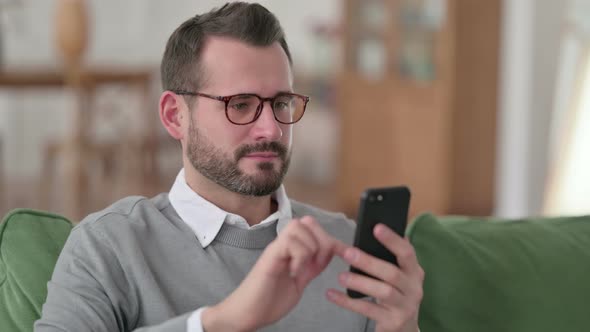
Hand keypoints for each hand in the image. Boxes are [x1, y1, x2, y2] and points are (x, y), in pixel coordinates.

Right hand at [202, 216, 345, 331]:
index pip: (314, 228)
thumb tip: (329, 252)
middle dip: (321, 240)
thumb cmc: (270, 300)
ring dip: (309, 248)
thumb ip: (311, 266)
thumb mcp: (300, 280)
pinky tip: (293, 273)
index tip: (338, 257)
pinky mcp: (270, 256)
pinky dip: (299, 257)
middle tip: (317, 263)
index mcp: (293, 250)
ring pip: (298, 226)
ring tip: (303, 268)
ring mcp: (276, 248)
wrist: (249, 313)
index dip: (330, 240)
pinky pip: (289, 242)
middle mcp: (284, 245)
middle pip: (307, 221)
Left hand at [327, 224, 423, 331]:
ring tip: (341, 277)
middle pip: (392, 273)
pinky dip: (348, 302)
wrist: (404, 328)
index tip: (376, 228)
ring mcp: (405, 306)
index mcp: (414, 271)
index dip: (392, 240)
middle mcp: (413, 288)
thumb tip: (375, 230)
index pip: (407, 252)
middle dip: (369, 262)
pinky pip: (368, 310)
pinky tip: (333, 294)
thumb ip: (389, 258)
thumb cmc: (396, 294)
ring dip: (360, 282)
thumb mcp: (399, 277)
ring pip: (383, 292)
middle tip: (347, 253)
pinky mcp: (393, 322)